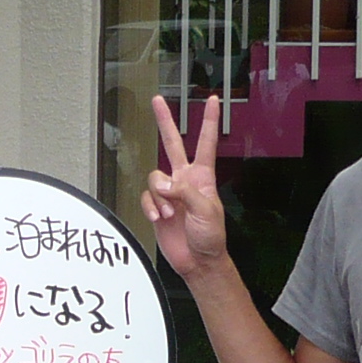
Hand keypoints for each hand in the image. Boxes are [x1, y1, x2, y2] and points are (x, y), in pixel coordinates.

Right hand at [140, 94, 228, 278]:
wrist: (198, 261)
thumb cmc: (210, 238)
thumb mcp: (207, 210)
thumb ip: (185, 191)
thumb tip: (164, 184)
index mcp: (203, 177)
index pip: (206, 143)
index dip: (209, 121)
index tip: (214, 101)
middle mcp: (184, 180)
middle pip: (173, 144)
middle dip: (165, 122)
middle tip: (157, 101)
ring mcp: (169, 194)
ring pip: (154, 177)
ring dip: (160, 197)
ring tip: (171, 212)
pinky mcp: (157, 208)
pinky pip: (147, 199)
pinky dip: (151, 208)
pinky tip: (160, 218)